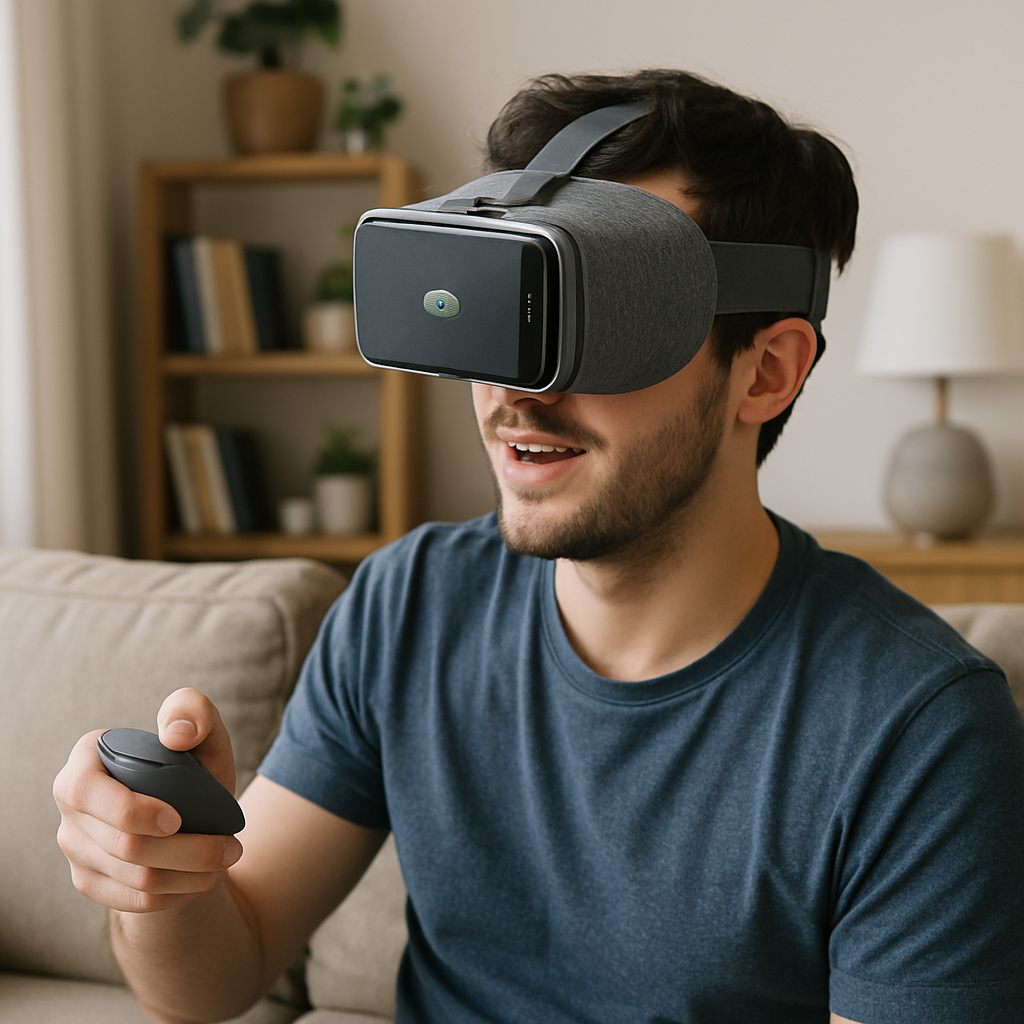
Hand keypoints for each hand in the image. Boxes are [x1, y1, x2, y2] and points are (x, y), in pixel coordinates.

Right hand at [53, 688, 242, 913]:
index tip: (177, 819)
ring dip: (190, 876)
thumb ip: (193, 710)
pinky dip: (176, 895)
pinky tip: (204, 880)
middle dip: (187, 851)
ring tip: (227, 862)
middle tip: (233, 847)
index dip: (128, 811)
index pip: (84, 791)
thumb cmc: (192, 765)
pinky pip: (133, 901)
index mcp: (86, 759)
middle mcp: (70, 803)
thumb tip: (175, 735)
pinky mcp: (88, 880)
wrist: (186, 813)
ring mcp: (74, 845)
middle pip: (121, 844)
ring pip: (133, 877)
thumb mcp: (204, 732)